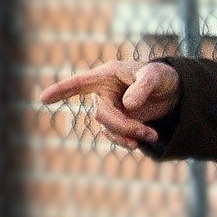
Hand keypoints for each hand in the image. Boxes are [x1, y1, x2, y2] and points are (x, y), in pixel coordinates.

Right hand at [38, 59, 180, 149]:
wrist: (174, 92)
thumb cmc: (161, 76)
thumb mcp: (156, 76)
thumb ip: (142, 87)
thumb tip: (128, 105)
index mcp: (106, 76)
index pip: (78, 83)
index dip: (61, 91)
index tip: (43, 99)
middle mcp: (103, 93)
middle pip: (101, 115)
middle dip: (123, 126)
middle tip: (148, 133)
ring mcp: (109, 109)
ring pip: (107, 129)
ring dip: (127, 136)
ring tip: (152, 136)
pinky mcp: (117, 122)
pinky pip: (114, 136)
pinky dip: (128, 140)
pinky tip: (143, 140)